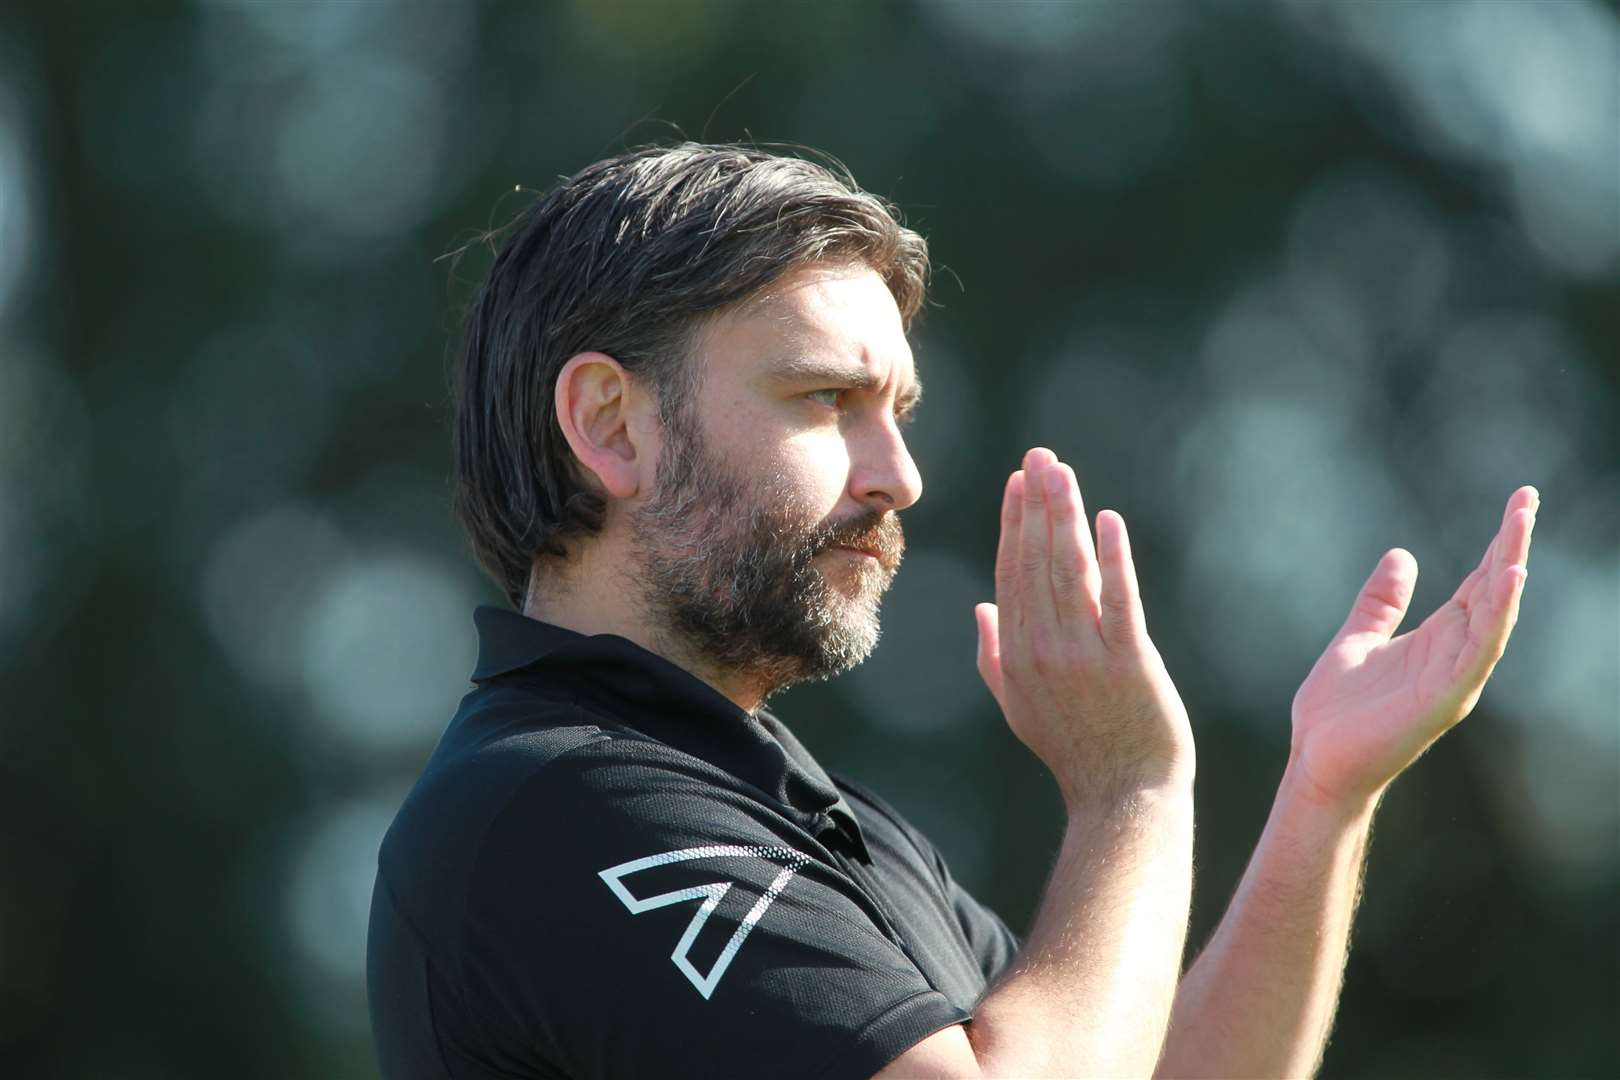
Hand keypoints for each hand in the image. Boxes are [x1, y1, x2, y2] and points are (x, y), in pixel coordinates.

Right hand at [975, 448, 1193, 809]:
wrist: (1122, 797)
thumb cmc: (1073, 750)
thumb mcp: (1018, 706)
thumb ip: (994, 655)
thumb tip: (981, 606)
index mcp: (1016, 655)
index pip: (1012, 573)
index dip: (1015, 524)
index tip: (1019, 482)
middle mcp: (1044, 650)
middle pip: (1036, 562)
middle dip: (1037, 504)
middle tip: (1040, 456)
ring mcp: (1085, 656)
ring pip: (1070, 572)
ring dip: (1065, 517)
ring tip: (1062, 473)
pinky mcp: (1129, 662)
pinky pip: (1118, 600)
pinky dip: (1112, 557)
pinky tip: (1108, 521)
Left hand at [1289, 486, 1538, 808]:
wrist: (1314, 763)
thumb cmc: (1336, 713)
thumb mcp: (1356, 639)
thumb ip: (1381, 603)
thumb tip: (1401, 555)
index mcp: (1437, 640)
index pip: (1478, 583)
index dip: (1498, 543)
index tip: (1519, 502)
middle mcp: (1455, 656)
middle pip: (1493, 592)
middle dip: (1511, 545)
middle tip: (1528, 497)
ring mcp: (1453, 679)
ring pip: (1493, 617)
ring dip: (1508, 572)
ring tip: (1521, 527)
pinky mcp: (1443, 700)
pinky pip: (1477, 652)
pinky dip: (1495, 617)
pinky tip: (1506, 581)